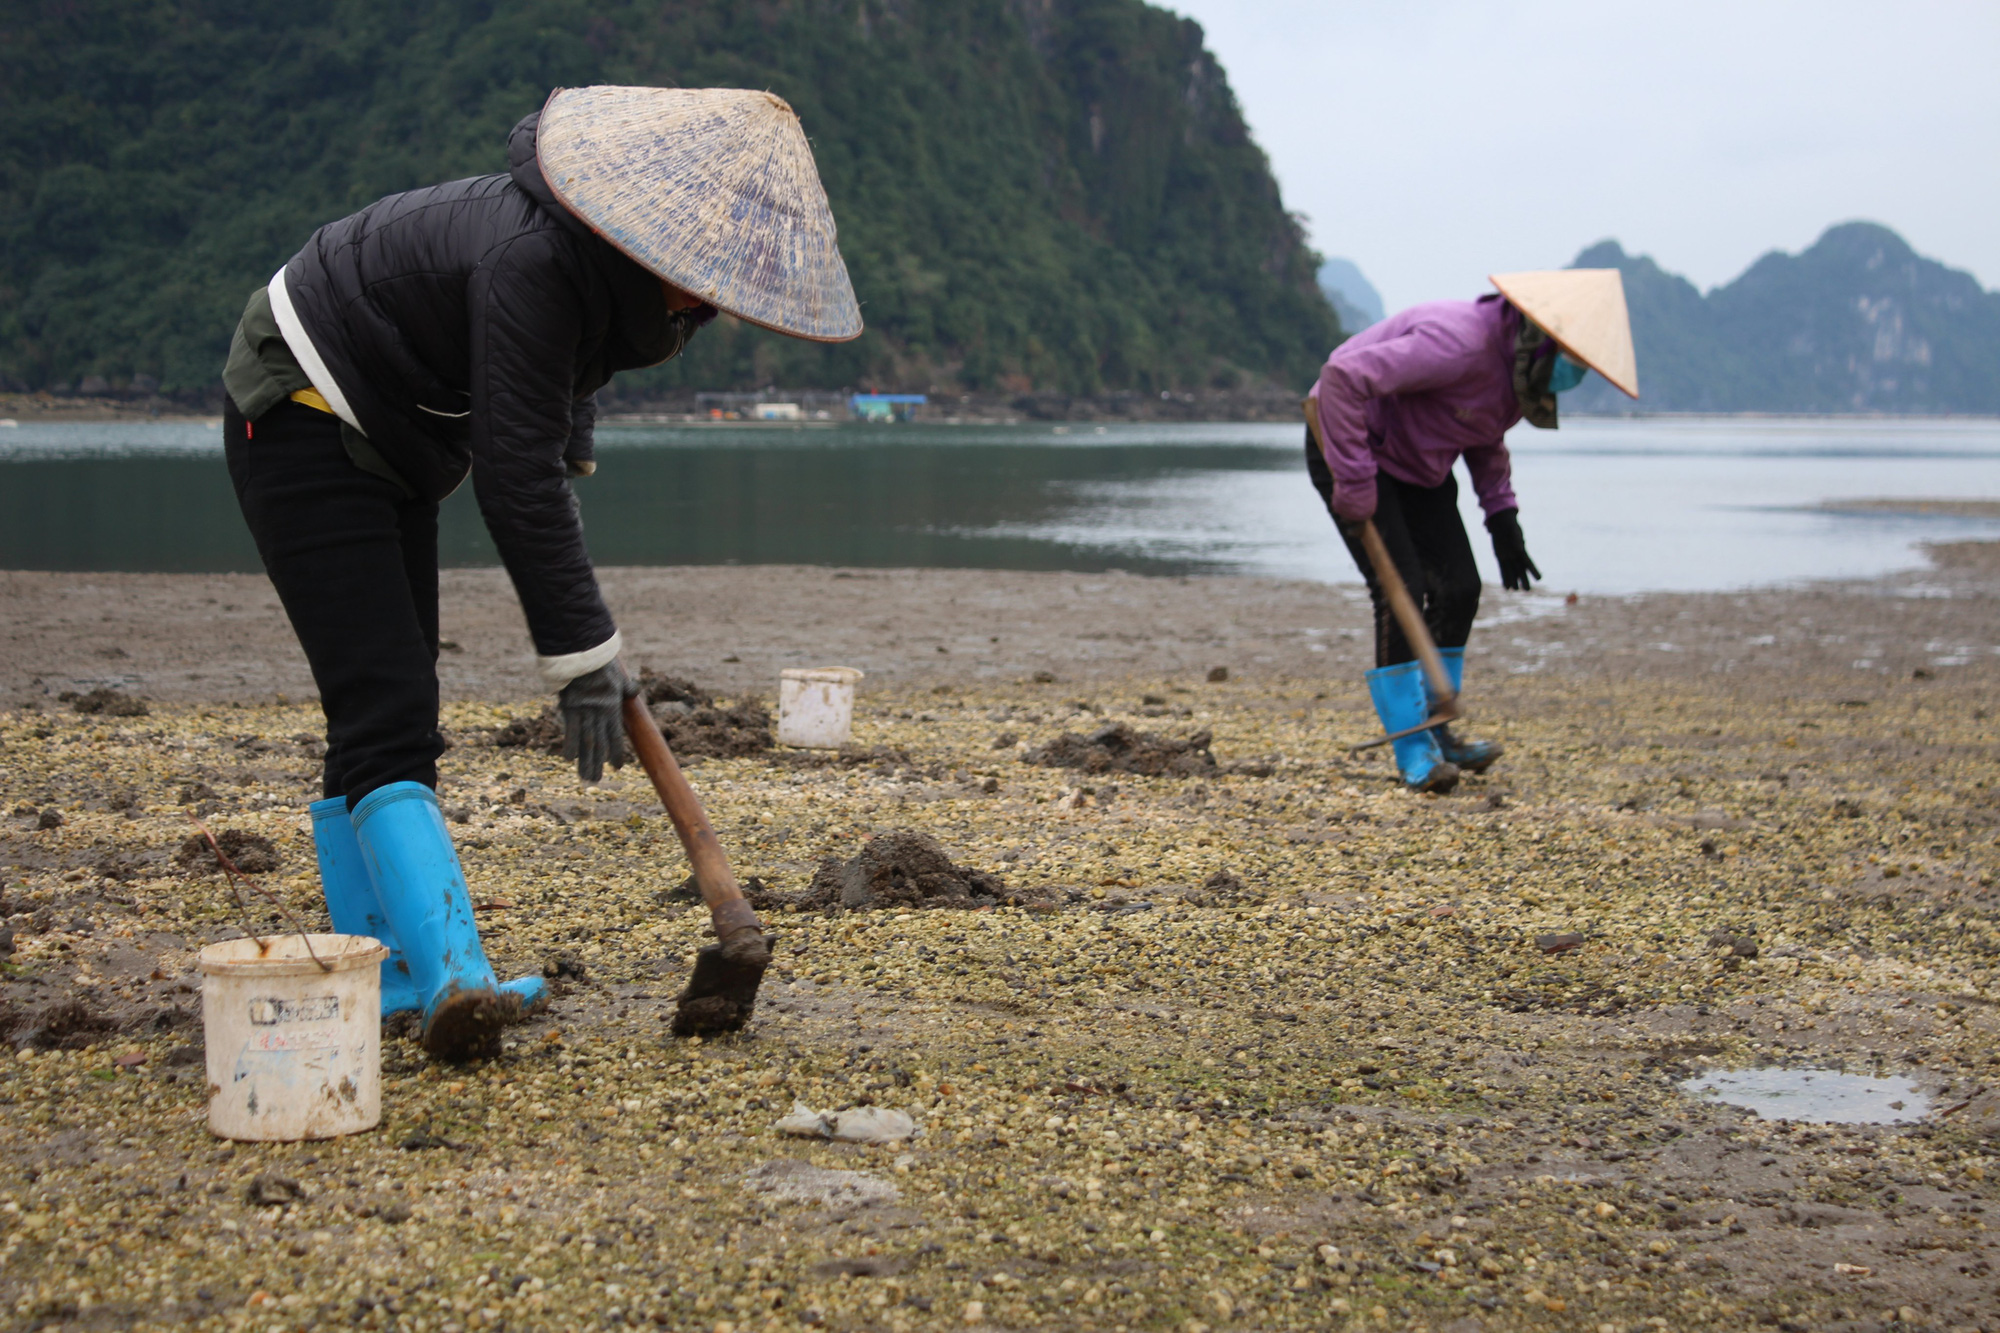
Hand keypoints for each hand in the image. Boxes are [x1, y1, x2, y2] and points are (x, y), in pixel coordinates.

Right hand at [558, 659, 637, 782]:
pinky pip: (570, 730)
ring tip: (585, 778)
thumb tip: (636, 690)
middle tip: (596, 782)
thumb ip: (626, 687)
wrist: (585, 654)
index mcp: (612, 708)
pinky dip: (569, 745)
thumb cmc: (601, 665)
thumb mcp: (618, 676)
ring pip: (586, 742)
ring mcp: (584, 712)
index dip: (616, 753)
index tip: (616, 767)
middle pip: (599, 744)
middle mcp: (599, 714)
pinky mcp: (570, 707)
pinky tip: (569, 760)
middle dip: (597, 764)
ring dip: (585, 761)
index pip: (615, 736)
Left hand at [1486, 508, 1541, 590]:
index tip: (1540, 579)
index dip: (1534, 571)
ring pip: (1512, 572)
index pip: (1528, 563)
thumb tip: (1519, 549)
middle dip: (1524, 580)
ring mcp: (1508, 557)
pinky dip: (1504, 577)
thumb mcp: (1513, 530)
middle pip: (1520, 570)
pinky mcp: (1500, 557)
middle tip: (1528, 590)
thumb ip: (1516, 539)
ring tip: (1516, 590)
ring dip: (1513, 581)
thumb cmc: (1510, 525)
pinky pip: (1503, 569)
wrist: (1501, 523)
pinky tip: (1506, 586)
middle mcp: (1516, 555)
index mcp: (1521, 550)